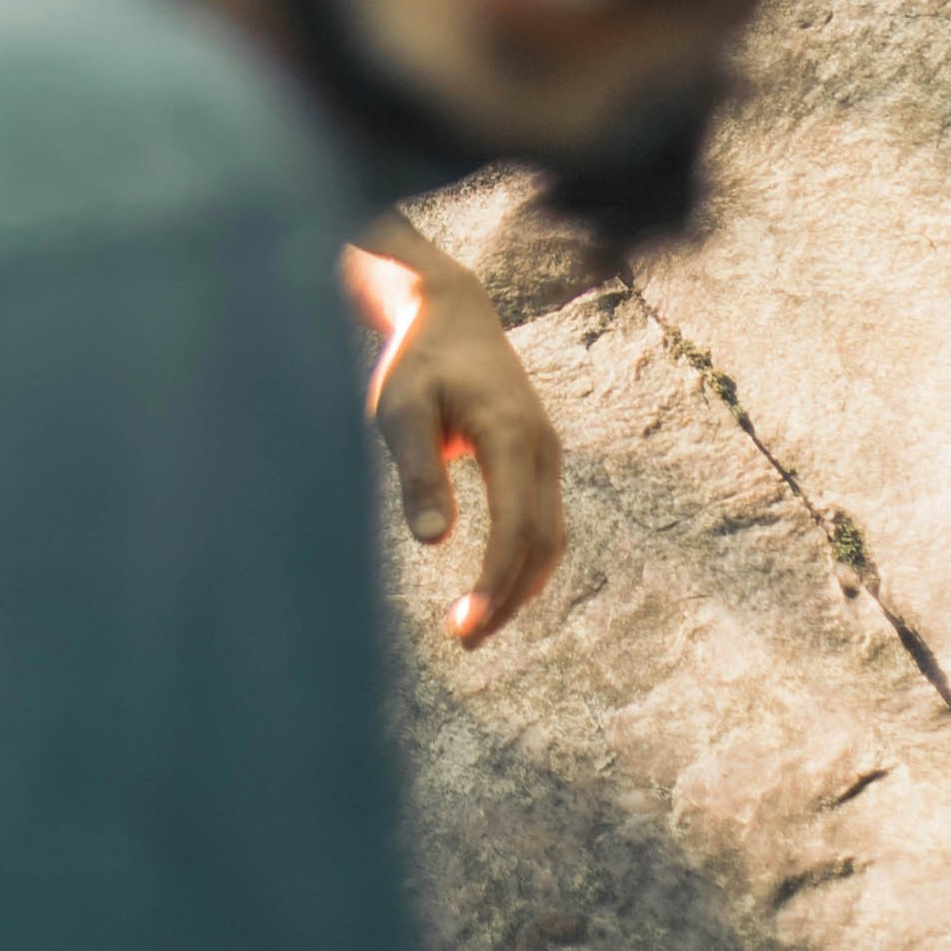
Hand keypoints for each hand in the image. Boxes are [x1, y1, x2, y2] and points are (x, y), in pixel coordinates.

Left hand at [343, 243, 565, 647]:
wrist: (450, 309)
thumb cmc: (417, 360)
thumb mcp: (401, 408)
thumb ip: (419, 471)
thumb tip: (434, 542)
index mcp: (510, 433)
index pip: (515, 528)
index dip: (495, 584)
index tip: (466, 625)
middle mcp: (541, 448)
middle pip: (541, 544)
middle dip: (508, 599)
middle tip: (463, 641)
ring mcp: (547, 452)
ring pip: (549, 538)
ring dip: (519, 586)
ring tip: (475, 626)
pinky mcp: (539, 457)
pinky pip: (544, 521)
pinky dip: (525, 560)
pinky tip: (495, 587)